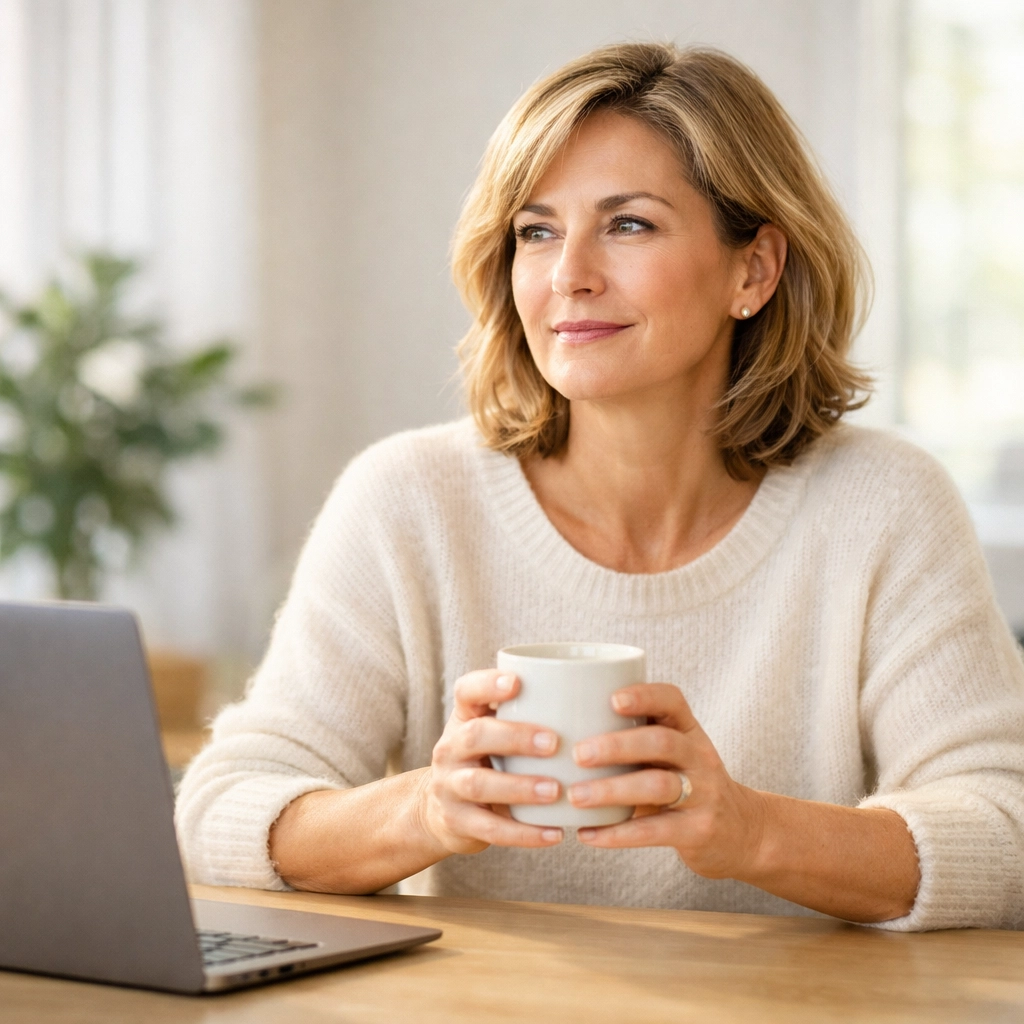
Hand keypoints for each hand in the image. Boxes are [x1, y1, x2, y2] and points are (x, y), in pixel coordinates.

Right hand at [419, 670, 564, 854]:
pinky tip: (554, 834)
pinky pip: (490, 828)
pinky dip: (524, 834)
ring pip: (479, 784)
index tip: (517, 682)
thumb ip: (528, 717)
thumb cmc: (488, 761)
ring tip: (556, 791)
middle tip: (554, 743)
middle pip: (474, 735)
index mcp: (464, 718)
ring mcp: (448, 786)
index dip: (487, 684)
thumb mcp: (495, 733)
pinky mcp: (457, 822)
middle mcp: (450, 748)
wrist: (443, 812)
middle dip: (515, 737)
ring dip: (520, 786)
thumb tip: (597, 701)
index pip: (466, 691)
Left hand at [569, 683, 765, 878]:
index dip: (644, 696)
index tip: (611, 699)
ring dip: (612, 790)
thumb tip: (560, 729)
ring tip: (576, 796)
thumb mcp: (673, 755)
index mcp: (688, 730)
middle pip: (660, 742)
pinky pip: (656, 830)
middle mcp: (699, 757)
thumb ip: (634, 739)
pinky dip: (618, 833)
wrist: (742, 832)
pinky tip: (588, 835)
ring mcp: (703, 794)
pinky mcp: (699, 830)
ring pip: (658, 785)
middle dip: (617, 745)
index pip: (672, 700)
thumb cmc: (686, 784)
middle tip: (578, 754)